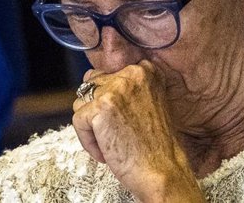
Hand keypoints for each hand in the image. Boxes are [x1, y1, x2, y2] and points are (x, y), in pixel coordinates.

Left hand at [72, 60, 205, 201]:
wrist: (165, 172)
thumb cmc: (156, 147)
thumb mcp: (148, 104)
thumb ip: (125, 88)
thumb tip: (90, 78)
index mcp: (146, 70)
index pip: (106, 74)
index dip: (107, 101)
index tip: (119, 121)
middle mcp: (132, 73)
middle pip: (91, 86)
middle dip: (96, 113)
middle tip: (116, 134)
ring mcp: (116, 88)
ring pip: (82, 103)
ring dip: (92, 128)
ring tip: (113, 144)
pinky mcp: (100, 107)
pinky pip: (78, 121)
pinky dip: (88, 142)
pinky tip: (106, 153)